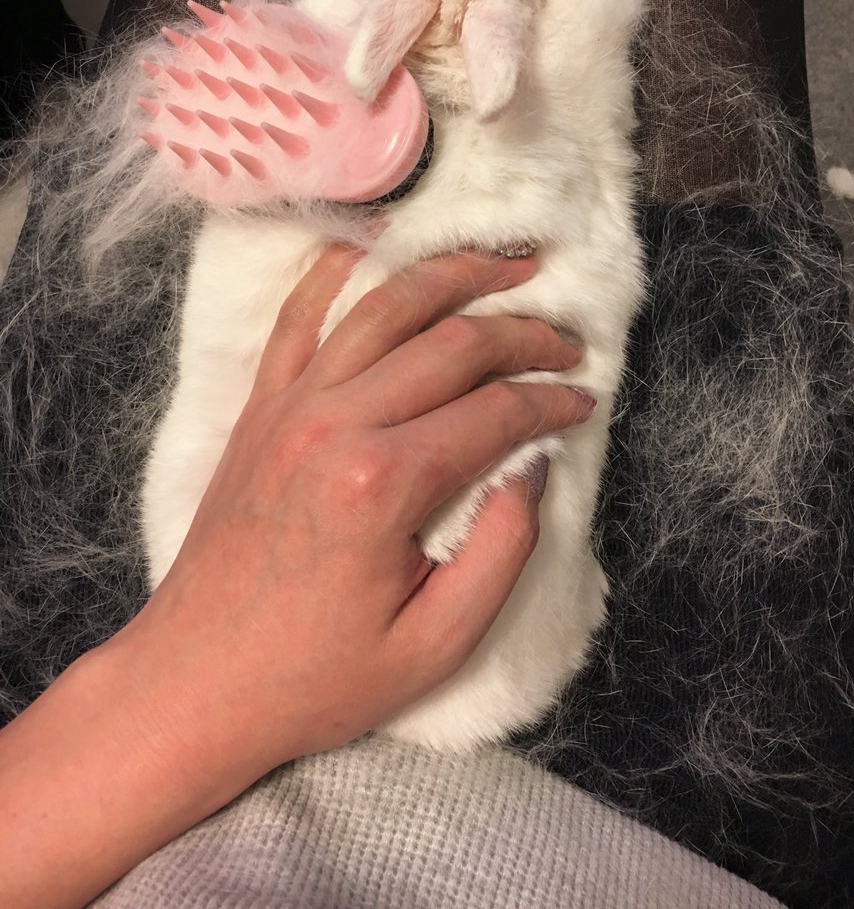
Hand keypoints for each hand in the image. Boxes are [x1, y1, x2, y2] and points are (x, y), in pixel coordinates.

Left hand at [120, 245, 591, 772]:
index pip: (495, 412)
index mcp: (385, 483)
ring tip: (504, 262)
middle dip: (522, 334)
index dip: (551, 400)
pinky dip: (335, 271)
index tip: (584, 400)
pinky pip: (297, 316)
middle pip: (450, 343)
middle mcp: (336, 423)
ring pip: (383, 307)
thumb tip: (534, 466)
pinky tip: (372, 245)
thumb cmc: (318, 677)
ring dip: (450, 275)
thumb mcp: (437, 642)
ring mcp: (290, 406)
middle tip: (567, 340)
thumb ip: (503, 549)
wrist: (195, 681)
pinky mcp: (259, 408)